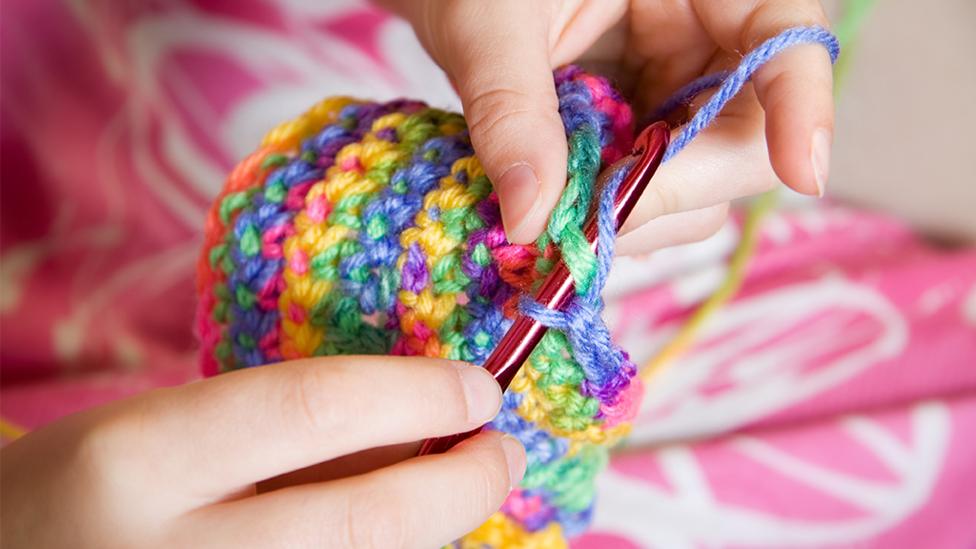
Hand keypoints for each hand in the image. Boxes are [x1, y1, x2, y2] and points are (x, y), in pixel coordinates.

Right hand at [0, 357, 523, 547]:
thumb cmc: (87, 495)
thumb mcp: (166, 435)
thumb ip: (287, 434)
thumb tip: (424, 420)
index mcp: (138, 460)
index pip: (312, 407)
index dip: (417, 392)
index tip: (479, 388)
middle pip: (367, 523)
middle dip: (461, 485)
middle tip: (500, 453)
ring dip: (435, 536)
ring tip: (454, 496)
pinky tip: (403, 540)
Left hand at [380, 0, 832, 252]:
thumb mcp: (488, 22)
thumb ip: (513, 113)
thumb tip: (534, 219)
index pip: (787, 36)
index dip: (804, 105)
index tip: (804, 173)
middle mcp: (704, 36)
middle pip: (747, 133)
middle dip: (674, 191)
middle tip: (589, 227)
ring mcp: (676, 86)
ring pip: (700, 177)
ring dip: (635, 214)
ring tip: (556, 218)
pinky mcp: (644, 124)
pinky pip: (651, 184)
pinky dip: (610, 211)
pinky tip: (562, 211)